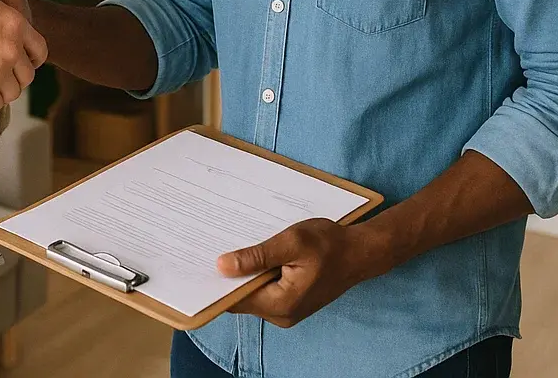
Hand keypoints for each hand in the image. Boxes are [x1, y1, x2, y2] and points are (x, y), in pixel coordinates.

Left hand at [218, 219, 377, 327]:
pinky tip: (250, 252)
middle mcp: (282, 314)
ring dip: (243, 271)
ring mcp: (286, 309)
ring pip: (252, 292)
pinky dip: (255, 272)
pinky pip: (264, 288)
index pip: (236, 300)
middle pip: (242, 297)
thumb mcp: (291, 243)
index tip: (198, 263)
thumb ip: (257, 257)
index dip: (217, 283)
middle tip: (208, 246)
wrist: (359, 252)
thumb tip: (223, 266)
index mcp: (281, 304)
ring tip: (227, 243)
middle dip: (228, 275)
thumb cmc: (329, 244)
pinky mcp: (290, 300)